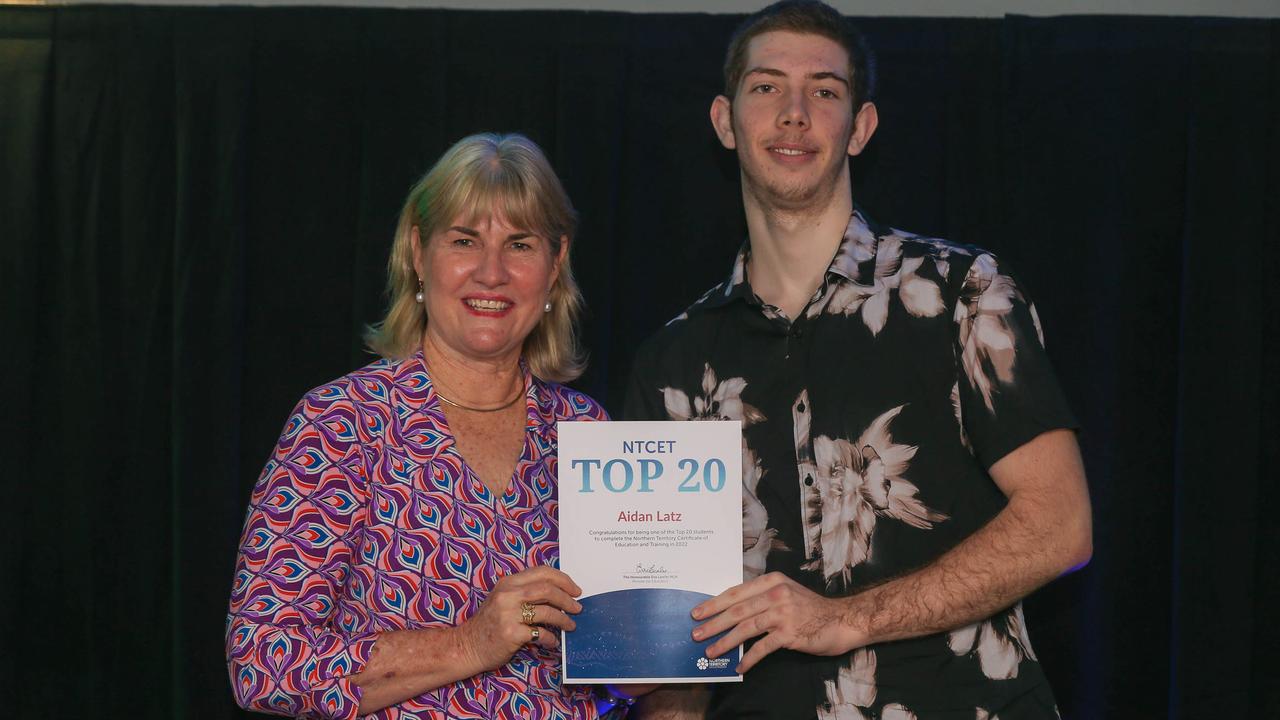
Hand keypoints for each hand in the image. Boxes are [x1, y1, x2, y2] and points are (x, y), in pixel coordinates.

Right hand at [454, 565, 582, 672]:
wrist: (467, 646)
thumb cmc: (489, 623)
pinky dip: (551, 638)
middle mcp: (508, 595)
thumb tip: (559, 594)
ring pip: (547, 611)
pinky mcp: (510, 633)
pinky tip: (553, 642)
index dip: (563, 579)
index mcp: (508, 583)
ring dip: (564, 619)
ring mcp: (508, 614)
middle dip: (568, 599)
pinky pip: (540, 633)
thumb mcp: (503, 599)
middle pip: (547, 589)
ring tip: (570, 625)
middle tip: (577, 607)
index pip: (542, 572)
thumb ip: (525, 592)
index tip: (575, 589)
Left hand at [690, 572, 855, 672]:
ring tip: (711, 651)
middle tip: (696, 633)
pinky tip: (740, 667)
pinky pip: (763, 647)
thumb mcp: (786, 592)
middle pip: (737, 609)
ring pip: (746, 628)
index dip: (714, 603)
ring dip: (725, 641)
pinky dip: (749, 658)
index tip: (698, 612)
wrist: (842, 619)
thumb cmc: (811, 608)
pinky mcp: (790, 633)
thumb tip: (732, 611)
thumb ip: (762, 597)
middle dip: (714, 622)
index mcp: (771, 581)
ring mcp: (783, 613)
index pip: (736, 592)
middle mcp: (776, 594)